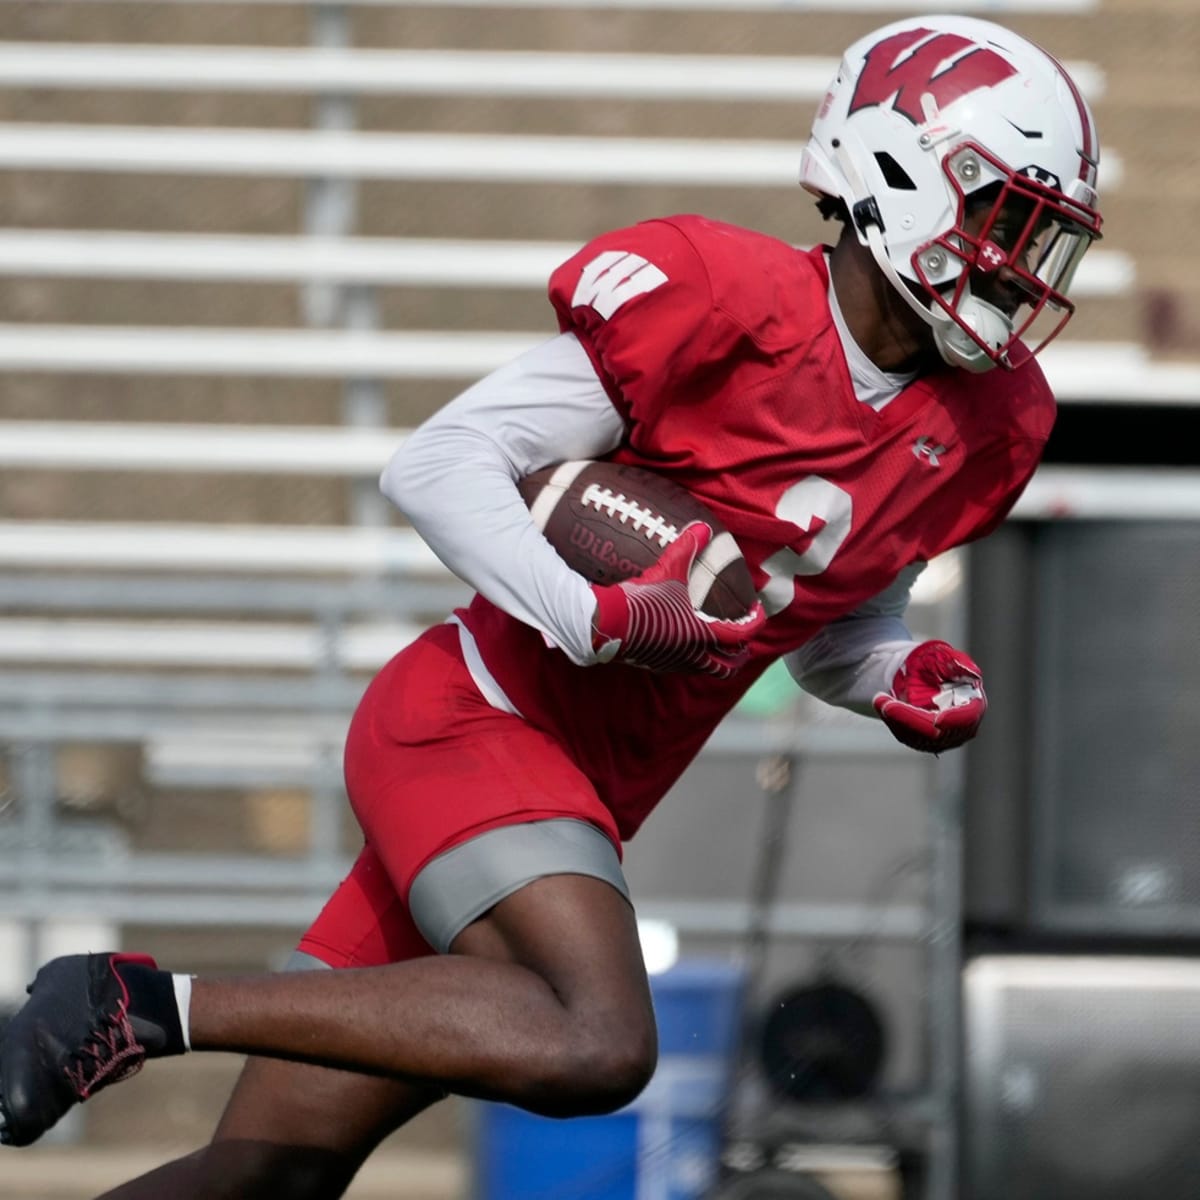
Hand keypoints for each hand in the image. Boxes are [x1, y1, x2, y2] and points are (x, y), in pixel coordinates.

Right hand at [590, 523, 764, 677]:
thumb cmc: (644, 598)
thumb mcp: (668, 568)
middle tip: (741, 636)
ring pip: (709, 671)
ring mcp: (677, 662)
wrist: (610, 623)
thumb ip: (688, 546)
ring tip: (718, 644)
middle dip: (740, 652)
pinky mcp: (659, 665)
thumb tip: (702, 526)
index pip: (743, 633)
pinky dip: (696, 660)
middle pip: (730, 665)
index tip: (757, 610)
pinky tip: (687, 644)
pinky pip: (686, 668)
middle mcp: (695, 653)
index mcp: (704, 633)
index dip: (755, 621)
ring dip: (719, 659)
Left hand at [873, 640, 985, 752]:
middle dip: (908, 717)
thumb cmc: (933, 663)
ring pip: (918, 737)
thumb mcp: (942, 656)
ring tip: (880, 698)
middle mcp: (963, 727)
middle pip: (936, 733)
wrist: (918, 673)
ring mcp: (944, 738)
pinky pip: (907, 736)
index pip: (966, 719)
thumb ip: (956, 663)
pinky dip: (893, 722)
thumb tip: (972, 672)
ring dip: (896, 719)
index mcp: (973, 704)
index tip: (935, 719)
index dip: (952, 721)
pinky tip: (883, 705)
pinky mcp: (925, 741)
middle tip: (883, 700)